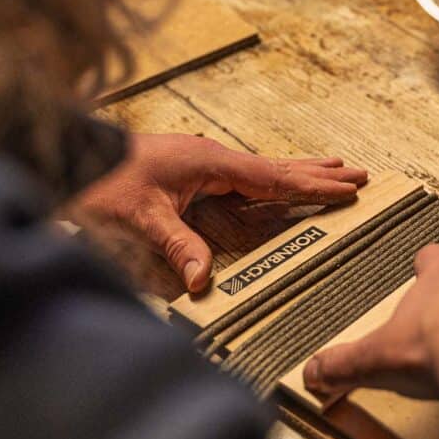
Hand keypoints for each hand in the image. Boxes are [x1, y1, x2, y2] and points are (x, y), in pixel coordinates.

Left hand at [69, 133, 366, 292]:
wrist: (79, 160)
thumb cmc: (109, 184)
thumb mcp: (143, 219)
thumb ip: (177, 246)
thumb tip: (203, 280)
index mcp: (214, 164)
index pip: (275, 178)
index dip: (313, 186)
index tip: (348, 188)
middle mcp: (217, 157)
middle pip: (279, 167)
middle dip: (321, 173)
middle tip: (359, 174)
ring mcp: (207, 160)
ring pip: (266, 167)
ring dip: (302, 169)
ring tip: (334, 167)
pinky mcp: (197, 167)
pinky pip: (249, 173)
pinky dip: (274, 175)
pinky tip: (279, 180)